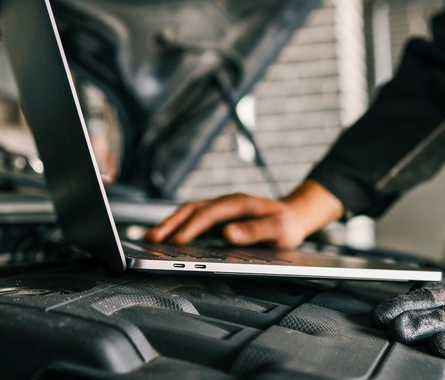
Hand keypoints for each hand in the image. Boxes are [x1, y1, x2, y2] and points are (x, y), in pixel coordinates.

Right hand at [144, 180, 343, 247]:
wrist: (294, 215)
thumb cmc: (286, 224)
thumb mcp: (278, 230)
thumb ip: (254, 231)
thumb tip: (228, 233)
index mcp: (239, 203)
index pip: (209, 214)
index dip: (191, 227)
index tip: (176, 242)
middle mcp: (226, 203)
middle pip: (192, 209)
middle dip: (170, 224)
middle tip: (151, 240)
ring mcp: (220, 209)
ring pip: (189, 212)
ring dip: (169, 224)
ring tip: (150, 240)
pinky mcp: (218, 217)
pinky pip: (193, 220)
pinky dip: (177, 227)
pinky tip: (166, 239)